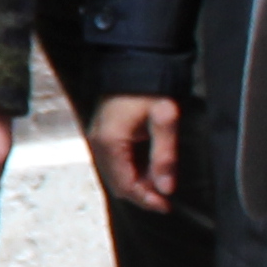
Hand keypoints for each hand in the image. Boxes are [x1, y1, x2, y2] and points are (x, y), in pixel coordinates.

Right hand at [84, 92, 180, 214]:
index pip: (126, 185)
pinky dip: (132, 172)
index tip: (167, 206)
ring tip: (161, 183)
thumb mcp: (164, 118)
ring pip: (116, 175)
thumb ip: (165, 155)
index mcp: (110, 142)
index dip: (147, 199)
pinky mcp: (104, 134)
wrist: (135, 60)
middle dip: (142, 194)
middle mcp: (99, 143)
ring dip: (137, 184)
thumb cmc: (149, 86)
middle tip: (166, 199)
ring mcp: (99, 139)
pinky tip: (149, 169)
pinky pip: (115, 163)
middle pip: (118, 184)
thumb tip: (166, 188)